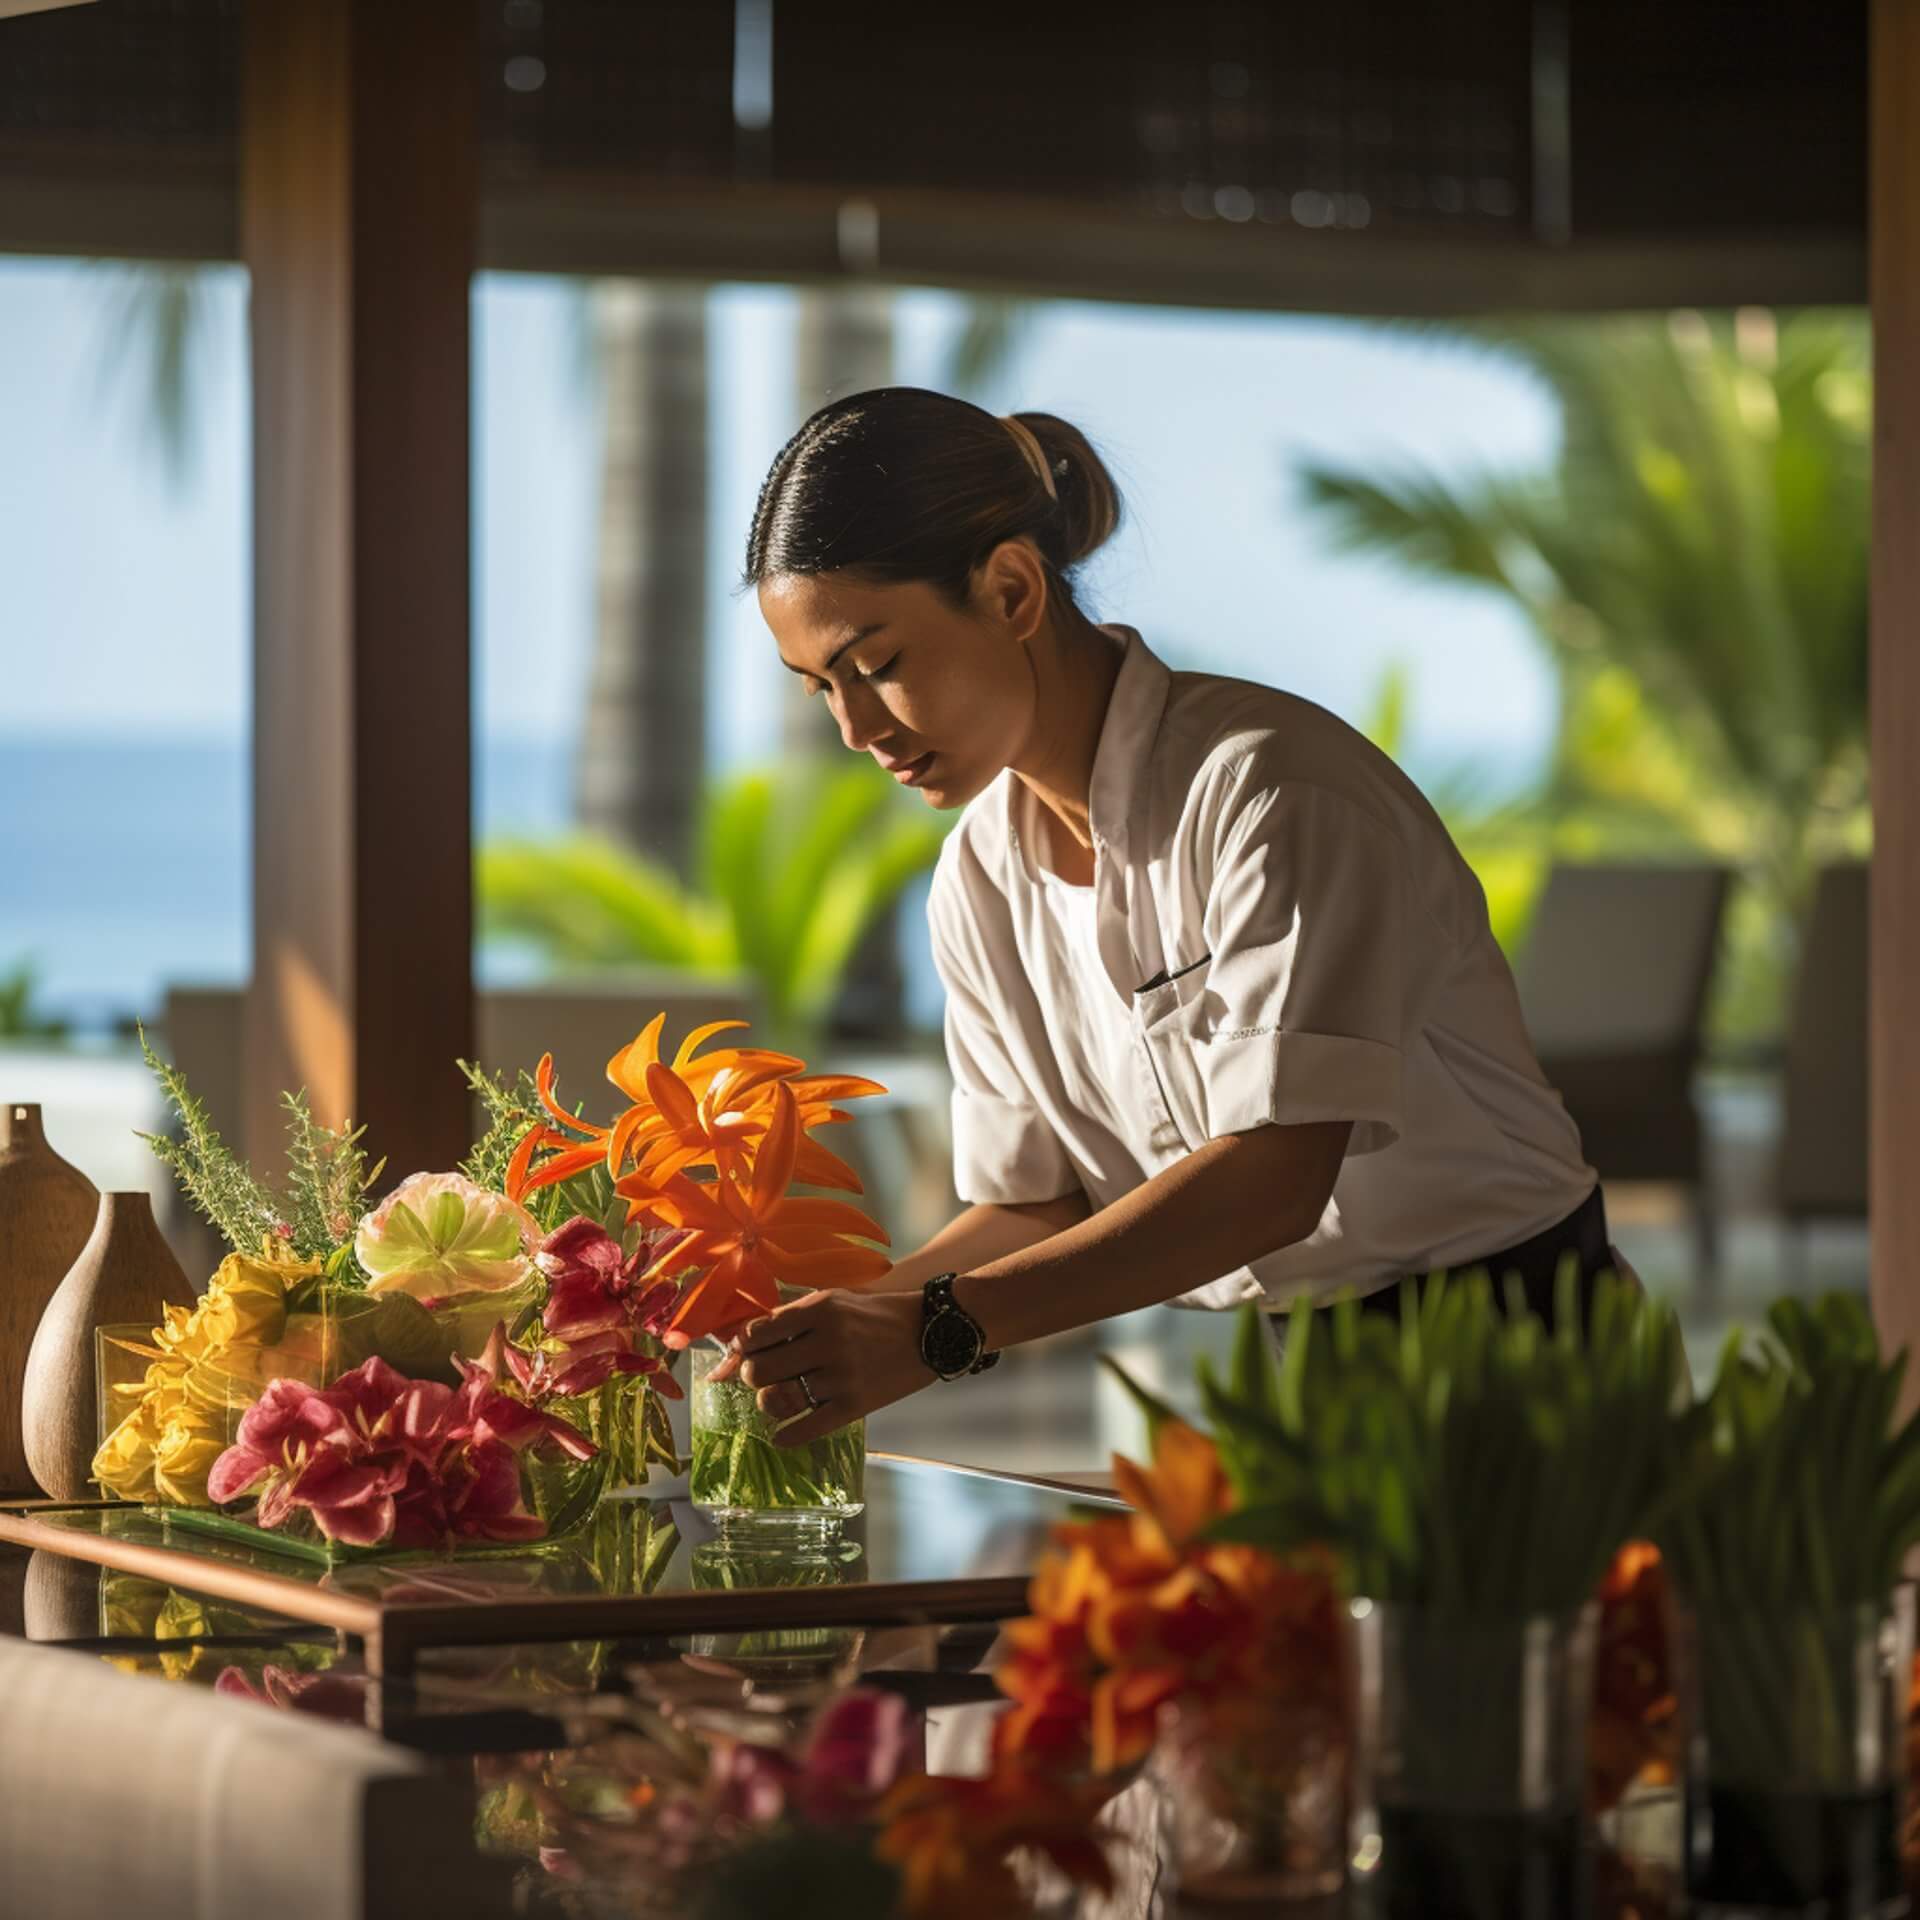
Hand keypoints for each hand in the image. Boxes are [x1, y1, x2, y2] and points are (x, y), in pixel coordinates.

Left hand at [707, 1288, 930, 1445]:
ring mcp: (842, 1375)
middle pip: (761, 1369)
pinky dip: (787, 1436)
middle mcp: (828, 1341)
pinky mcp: (856, 1404)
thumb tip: (739, 1340)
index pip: (757, 1333)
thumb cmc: (876, 1313)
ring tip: (775, 1397)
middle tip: (759, 1375)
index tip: (743, 1351)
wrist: (932, 1331)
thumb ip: (790, 1315)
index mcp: (820, 1309)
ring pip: (778, 1400)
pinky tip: (780, 1435)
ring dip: (767, 1403)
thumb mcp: (834, 1299)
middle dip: (751, 1375)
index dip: (741, 1346)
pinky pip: (808, 1428)